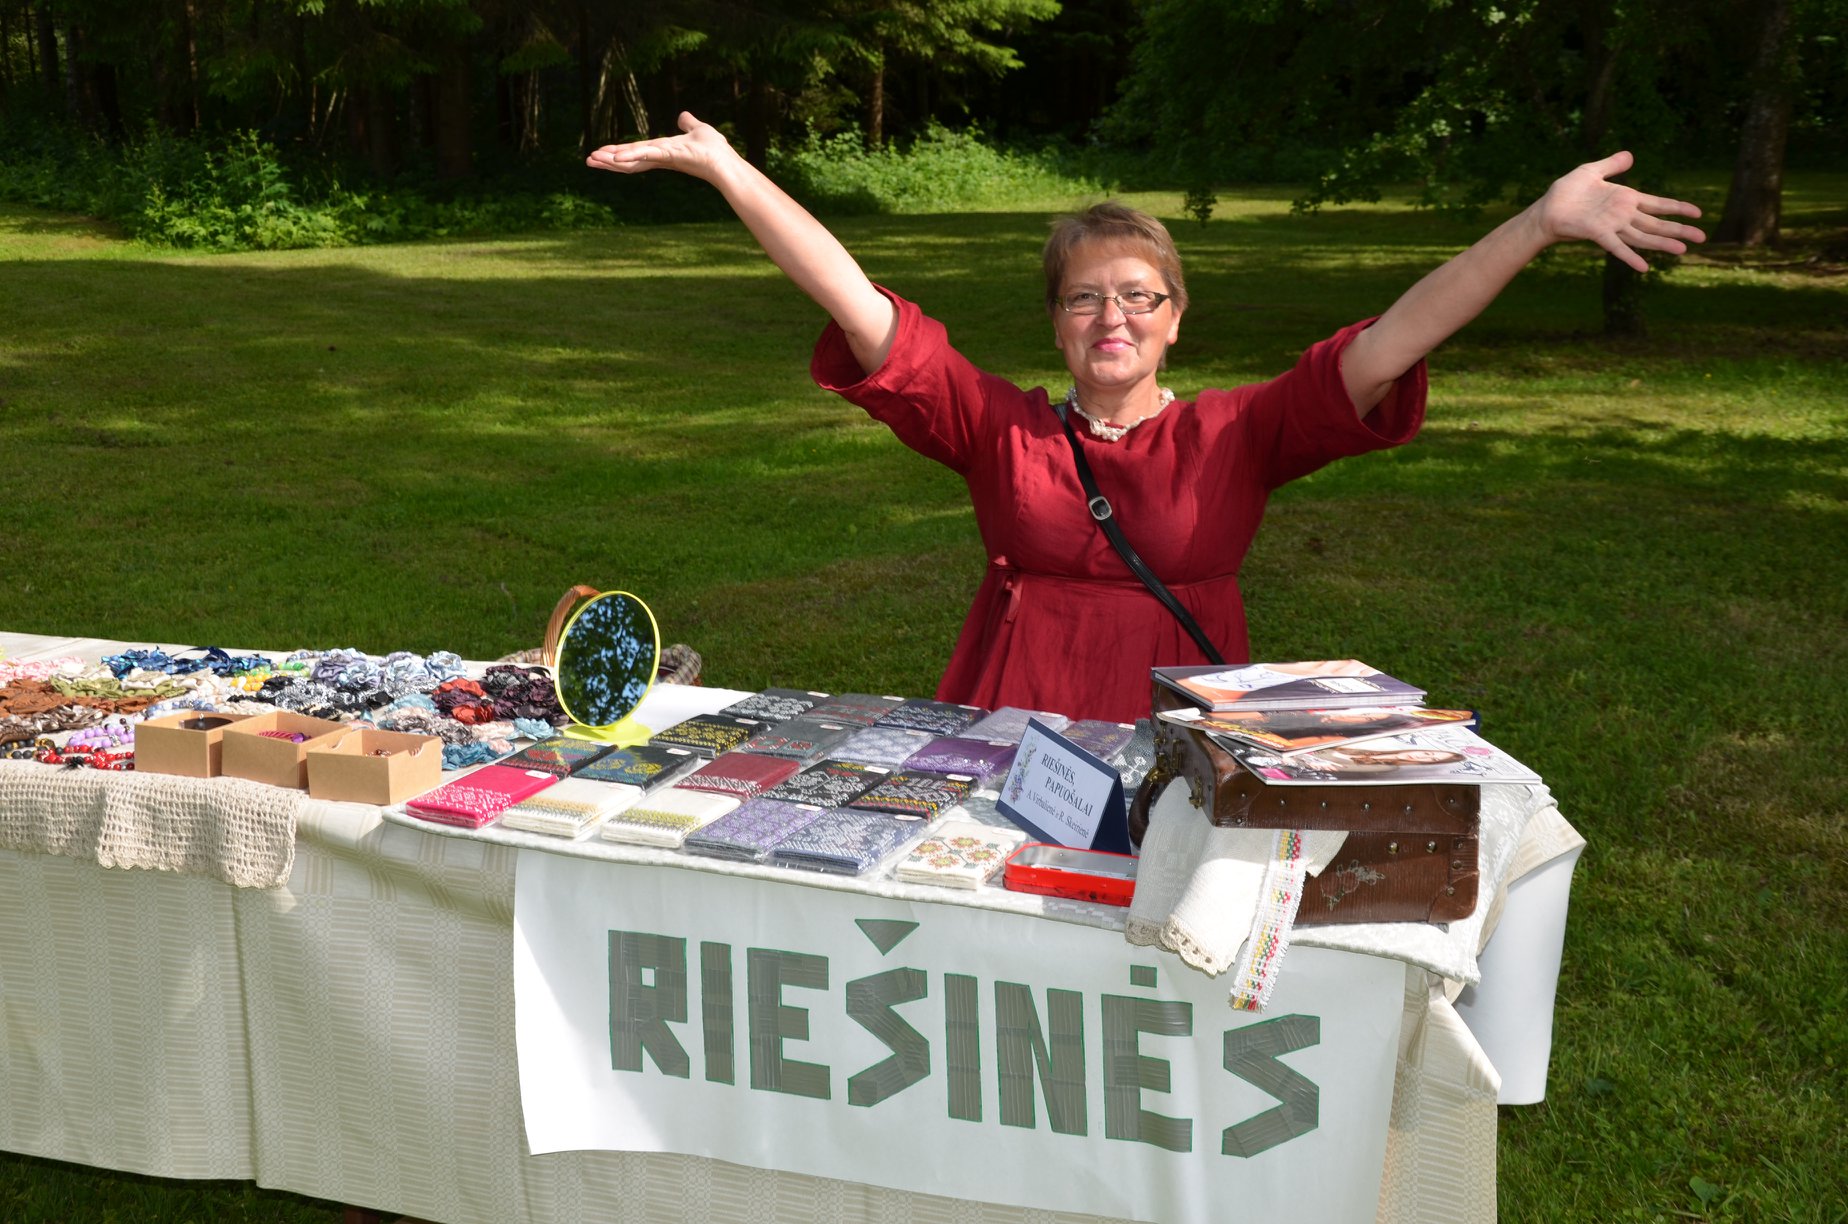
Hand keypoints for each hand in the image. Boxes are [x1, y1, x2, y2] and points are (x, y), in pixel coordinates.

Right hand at [585, 111, 740, 183]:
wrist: (725, 162)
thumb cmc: (714, 149)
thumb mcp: (697, 129)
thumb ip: (688, 123)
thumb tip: (682, 115)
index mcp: (662, 151)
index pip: (636, 153)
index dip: (619, 154)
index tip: (601, 154)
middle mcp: (660, 157)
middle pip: (630, 159)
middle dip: (609, 160)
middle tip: (589, 161)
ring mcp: (663, 158)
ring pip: (633, 159)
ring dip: (613, 160)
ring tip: (593, 160)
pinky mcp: (670, 156)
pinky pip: (647, 156)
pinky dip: (632, 157)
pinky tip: (616, 158)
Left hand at [1534, 151, 1704, 272]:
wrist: (1546, 209)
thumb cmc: (1566, 192)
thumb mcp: (1591, 171)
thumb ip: (1612, 164)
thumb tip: (1631, 155)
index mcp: (1625, 199)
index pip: (1658, 204)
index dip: (1677, 208)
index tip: (1698, 213)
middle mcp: (1623, 215)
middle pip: (1657, 224)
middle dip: (1679, 231)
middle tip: (1702, 238)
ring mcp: (1612, 226)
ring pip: (1643, 237)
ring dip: (1663, 244)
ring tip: (1683, 251)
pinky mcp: (1599, 234)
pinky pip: (1618, 247)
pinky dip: (1630, 257)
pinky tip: (1644, 268)